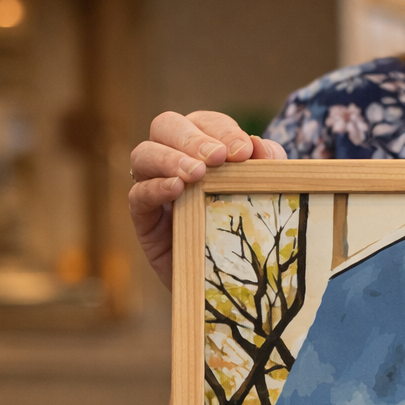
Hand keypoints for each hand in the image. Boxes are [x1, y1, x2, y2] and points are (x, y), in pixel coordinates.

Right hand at [128, 111, 286, 289]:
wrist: (233, 283)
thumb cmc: (248, 232)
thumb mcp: (263, 196)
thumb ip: (267, 169)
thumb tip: (260, 145)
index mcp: (203, 146)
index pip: (204, 122)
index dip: (222, 130)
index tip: (244, 151)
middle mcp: (173, 159)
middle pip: (166, 125)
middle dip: (192, 137)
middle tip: (217, 157)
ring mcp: (154, 187)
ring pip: (143, 154)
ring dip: (169, 158)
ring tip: (196, 173)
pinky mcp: (144, 218)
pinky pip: (137, 195)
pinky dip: (154, 188)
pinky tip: (176, 189)